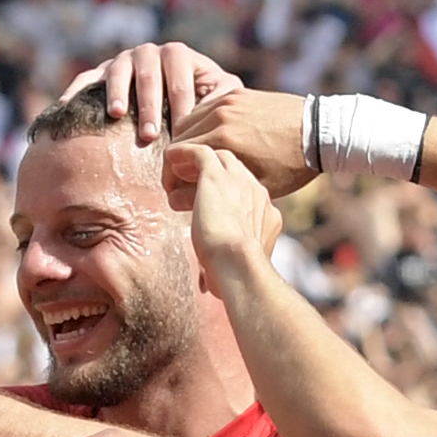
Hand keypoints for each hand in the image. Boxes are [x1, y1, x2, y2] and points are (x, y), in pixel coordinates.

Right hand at [69, 40, 245, 147]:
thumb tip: (219, 107)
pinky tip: (66, 106)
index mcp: (178, 55)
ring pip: (118, 72)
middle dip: (149, 105)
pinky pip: (87, 78)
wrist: (178, 97)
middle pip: (147, 74)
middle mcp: (149, 53)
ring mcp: (123, 60)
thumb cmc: (204, 99)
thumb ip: (224, 96)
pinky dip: (77, 90)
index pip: (179, 75)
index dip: (181, 101)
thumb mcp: (221, 93)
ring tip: (115, 115)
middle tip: (149, 134)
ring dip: (116, 92)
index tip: (183, 130)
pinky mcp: (101, 72)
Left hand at [163, 141, 286, 275]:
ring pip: (219, 158)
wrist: (241, 265)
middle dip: (216, 174)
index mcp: (267, 215)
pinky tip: (170, 156)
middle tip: (192, 183)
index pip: (247, 195)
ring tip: (179, 171)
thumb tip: (210, 285)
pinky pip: (199, 151)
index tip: (210, 207)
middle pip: (236, 170)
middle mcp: (257, 193)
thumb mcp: (237, 269)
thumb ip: (229, 264)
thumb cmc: (237, 277)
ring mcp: (239, 181)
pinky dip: (183, 153)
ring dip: (199, 164)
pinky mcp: (216, 174)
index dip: (228, 196)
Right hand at [167, 86, 322, 196]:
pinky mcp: (236, 93)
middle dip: (176, 158)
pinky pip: (205, 107)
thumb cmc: (291, 165)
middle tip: (181, 176)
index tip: (173, 189)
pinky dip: (200, 124)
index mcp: (223, 141)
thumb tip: (175, 200)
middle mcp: (220, 116)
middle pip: (178, 137)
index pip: (175, 156)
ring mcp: (227, 101)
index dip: (170, 175)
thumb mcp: (255, 185)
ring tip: (195, 159)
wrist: (319, 131)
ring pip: (188, 120)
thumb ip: (213, 191)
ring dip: (187, 140)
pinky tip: (211, 140)